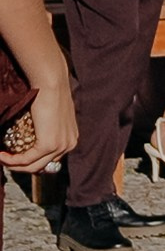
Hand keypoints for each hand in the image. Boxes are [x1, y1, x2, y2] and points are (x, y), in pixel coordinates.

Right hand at [0, 41, 75, 166]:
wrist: (51, 83)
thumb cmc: (48, 94)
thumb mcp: (52, 115)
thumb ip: (47, 128)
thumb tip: (33, 135)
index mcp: (71, 139)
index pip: (50, 160)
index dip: (31, 163)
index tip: (14, 159)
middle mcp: (69, 145)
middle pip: (41, 166)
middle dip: (21, 167)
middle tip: (5, 161)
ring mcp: (61, 146)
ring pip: (33, 166)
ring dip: (13, 165)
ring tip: (0, 158)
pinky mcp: (49, 145)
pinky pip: (26, 160)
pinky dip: (12, 160)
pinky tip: (1, 156)